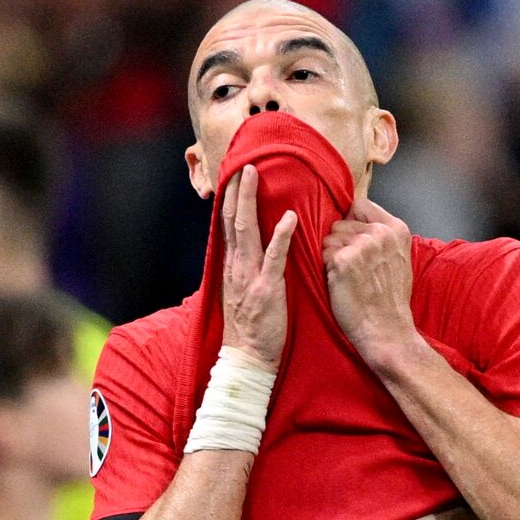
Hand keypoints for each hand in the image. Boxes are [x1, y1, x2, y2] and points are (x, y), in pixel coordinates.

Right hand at [220, 165, 296, 368]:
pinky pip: (273, 257)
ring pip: (246, 230)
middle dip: (236, 189)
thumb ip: (246, 265)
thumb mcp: (243, 289)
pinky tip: (290, 217)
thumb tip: (253, 246)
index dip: (231, 197)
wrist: (247, 356)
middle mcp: (236, 265)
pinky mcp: (266, 289)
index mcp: (232, 264)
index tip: (235, 172)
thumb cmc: (251, 325)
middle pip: (233, 219)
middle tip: (242, 162)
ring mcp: (249, 276)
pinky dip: (281, 236)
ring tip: (254, 174)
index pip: (229, 223)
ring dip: (250, 200)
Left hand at [322, 197, 416, 363]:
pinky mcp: (343, 260)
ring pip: (329, 238)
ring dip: (332, 255)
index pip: (360, 205)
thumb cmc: (389, 299)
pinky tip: (340, 282)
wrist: (386, 329)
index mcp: (397, 229)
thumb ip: (382, 236)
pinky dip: (327, 268)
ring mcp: (362, 245)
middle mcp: (381, 233)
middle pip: (340, 222)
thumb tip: (356, 219)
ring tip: (348, 276)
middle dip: (341, 242)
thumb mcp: (398, 258)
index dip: (351, 221)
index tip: (353, 239)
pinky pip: (323, 253)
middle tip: (354, 268)